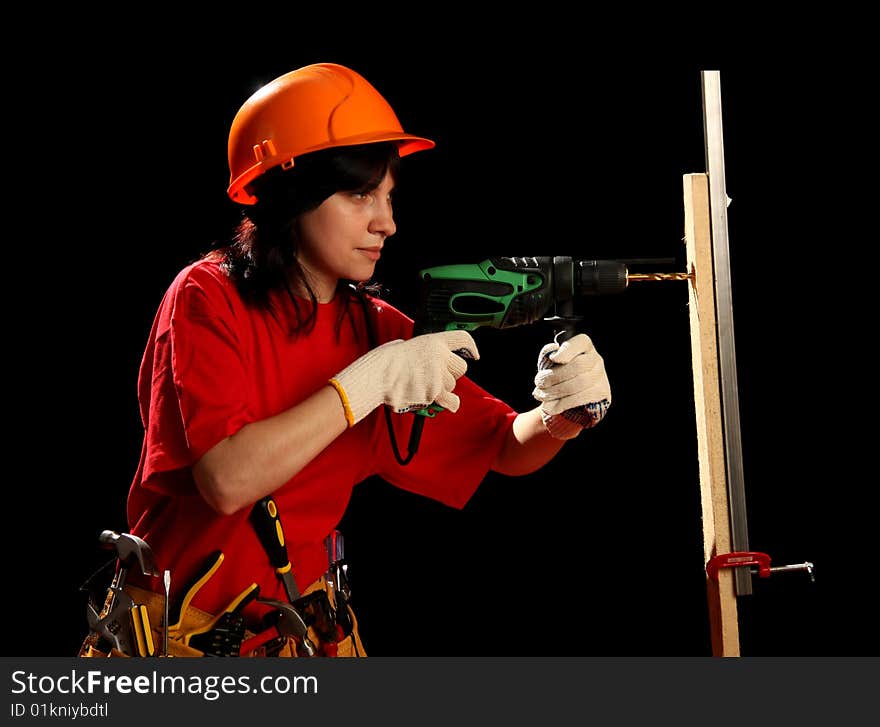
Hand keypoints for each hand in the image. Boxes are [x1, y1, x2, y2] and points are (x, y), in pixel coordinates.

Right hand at [330, 330, 478, 426]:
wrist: (375, 378)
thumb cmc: (383, 362)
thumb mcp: (404, 346)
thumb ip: (422, 352)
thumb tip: (427, 360)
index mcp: (432, 342)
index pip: (461, 339)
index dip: (470, 347)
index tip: (474, 354)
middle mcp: (439, 357)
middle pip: (461, 368)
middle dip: (452, 374)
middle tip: (436, 377)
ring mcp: (438, 377)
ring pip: (452, 387)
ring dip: (442, 389)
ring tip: (422, 387)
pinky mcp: (434, 394)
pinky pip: (450, 402)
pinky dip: (446, 404)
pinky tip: (439, 401)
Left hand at [532, 333, 610, 438]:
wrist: (569, 398)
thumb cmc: (558, 375)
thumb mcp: (551, 364)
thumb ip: (548, 355)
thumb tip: (551, 349)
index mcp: (584, 345)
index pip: (580, 342)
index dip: (566, 351)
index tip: (553, 358)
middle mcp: (596, 359)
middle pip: (578, 365)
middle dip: (555, 376)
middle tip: (539, 383)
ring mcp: (601, 376)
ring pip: (580, 383)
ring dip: (556, 391)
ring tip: (541, 395)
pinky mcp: (601, 393)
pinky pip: (582, 398)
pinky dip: (563, 403)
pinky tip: (550, 407)